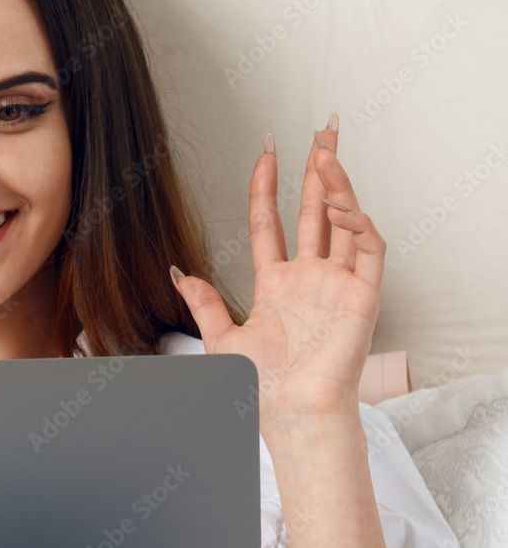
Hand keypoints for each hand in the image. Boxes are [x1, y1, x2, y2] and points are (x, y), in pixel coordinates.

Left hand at [170, 117, 384, 430]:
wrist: (292, 414)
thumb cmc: (263, 385)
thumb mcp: (222, 338)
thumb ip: (204, 303)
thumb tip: (179, 273)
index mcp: (276, 284)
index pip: (272, 224)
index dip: (267, 189)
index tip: (265, 156)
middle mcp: (309, 278)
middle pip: (315, 213)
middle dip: (317, 172)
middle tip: (320, 133)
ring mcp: (337, 284)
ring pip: (344, 222)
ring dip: (337, 186)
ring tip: (325, 151)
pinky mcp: (363, 295)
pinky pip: (367, 249)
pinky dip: (357, 223)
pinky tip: (339, 206)